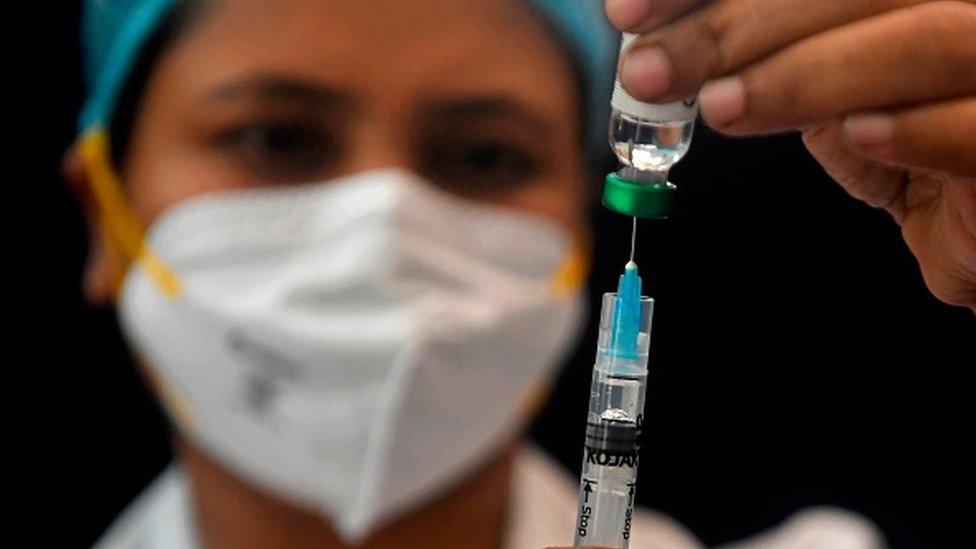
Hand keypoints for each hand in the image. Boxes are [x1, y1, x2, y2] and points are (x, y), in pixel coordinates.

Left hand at [607, 0, 975, 308]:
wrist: (972, 211)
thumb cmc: (892, 129)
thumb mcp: (813, 76)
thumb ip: (753, 48)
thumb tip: (648, 42)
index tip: (628, 13)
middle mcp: (963, 1)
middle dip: (737, 26)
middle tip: (651, 70)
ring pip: (925, 40)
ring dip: (807, 74)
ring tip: (721, 108)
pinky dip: (914, 128)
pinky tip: (855, 138)